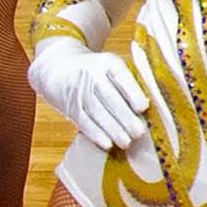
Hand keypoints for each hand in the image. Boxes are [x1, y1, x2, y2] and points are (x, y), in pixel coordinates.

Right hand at [28, 38, 150, 154]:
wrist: (57, 66)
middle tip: (139, 133)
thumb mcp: (110, 66)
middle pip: (109, 97)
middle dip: (125, 117)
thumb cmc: (96, 70)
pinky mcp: (70, 106)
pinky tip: (107, 144)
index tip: (143, 107)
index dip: (132, 92)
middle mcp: (92, 75)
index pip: (121, 76)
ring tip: (127, 142)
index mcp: (108, 62)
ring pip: (96, 112)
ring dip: (112, 129)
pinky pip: (83, 121)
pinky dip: (96, 134)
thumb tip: (149, 108)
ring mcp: (79, 91)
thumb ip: (128, 83)